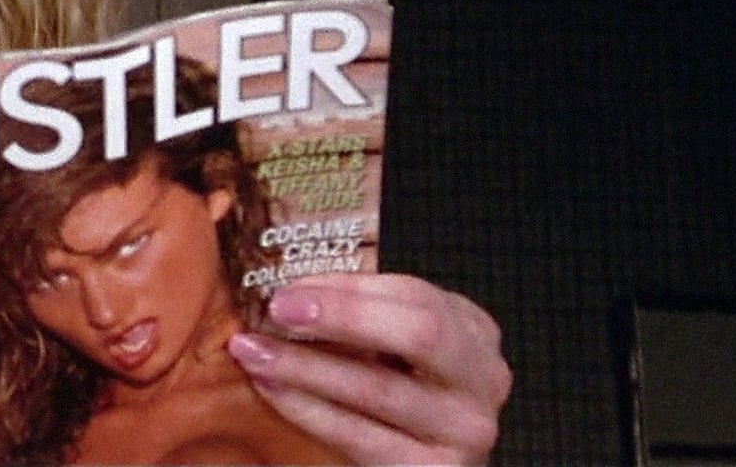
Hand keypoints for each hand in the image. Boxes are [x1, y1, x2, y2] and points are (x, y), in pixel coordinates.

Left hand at [226, 273, 510, 464]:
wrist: (412, 461)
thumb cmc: (394, 392)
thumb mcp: (387, 346)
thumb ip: (355, 314)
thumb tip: (288, 286)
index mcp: (470, 331)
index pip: (413, 295)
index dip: (346, 289)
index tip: (287, 288)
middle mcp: (482, 378)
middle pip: (417, 334)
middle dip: (342, 316)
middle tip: (277, 310)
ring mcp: (464, 429)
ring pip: (379, 388)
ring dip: (305, 366)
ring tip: (253, 351)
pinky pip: (360, 435)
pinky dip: (308, 409)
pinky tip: (271, 389)